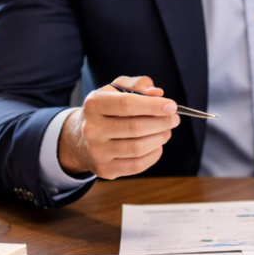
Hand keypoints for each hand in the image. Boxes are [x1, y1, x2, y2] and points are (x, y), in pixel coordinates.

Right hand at [57, 75, 179, 178]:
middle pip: (136, 127)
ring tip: (166, 131)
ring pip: (138, 148)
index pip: (128, 104)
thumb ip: (138, 85)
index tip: (172, 106)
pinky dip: (153, 155)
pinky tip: (157, 146)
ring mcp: (97, 152)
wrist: (79, 138)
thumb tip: (157, 93)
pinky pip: (137, 165)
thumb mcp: (115, 90)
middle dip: (162, 123)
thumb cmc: (105, 110)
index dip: (153, 106)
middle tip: (174, 119)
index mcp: (94, 104)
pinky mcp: (105, 169)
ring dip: (160, 138)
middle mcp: (92, 129)